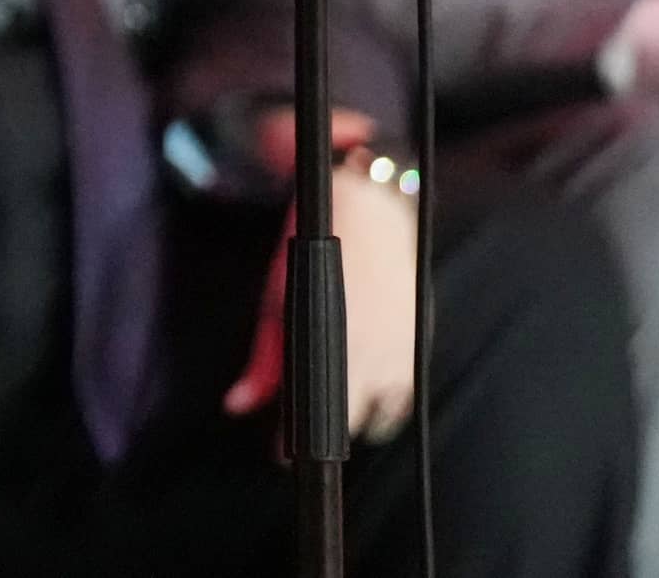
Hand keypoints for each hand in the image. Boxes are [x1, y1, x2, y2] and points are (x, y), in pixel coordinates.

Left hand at [227, 150, 420, 438]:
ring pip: (383, 415)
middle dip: (325, 428)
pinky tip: (363, 378)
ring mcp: (401, 352)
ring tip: (333, 396)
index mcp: (334, 347)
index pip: (317, 419)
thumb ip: (263, 361)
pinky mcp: (420, 344)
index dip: (296, 442)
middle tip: (302, 419)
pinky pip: (403, 394)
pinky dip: (384, 397)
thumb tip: (238, 404)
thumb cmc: (314, 251)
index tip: (281, 452)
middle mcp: (372, 356)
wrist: (368, 206)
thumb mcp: (276, 303)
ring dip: (357, 415)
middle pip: (352, 423)